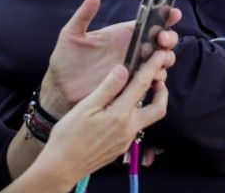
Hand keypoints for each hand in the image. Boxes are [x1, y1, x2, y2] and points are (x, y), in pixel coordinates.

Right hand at [33, 54, 171, 186]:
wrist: (62, 168)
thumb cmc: (69, 136)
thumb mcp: (85, 107)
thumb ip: (107, 88)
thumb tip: (123, 69)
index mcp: (120, 115)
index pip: (142, 86)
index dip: (152, 68)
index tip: (160, 56)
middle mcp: (129, 128)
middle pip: (158, 108)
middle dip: (162, 92)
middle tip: (158, 79)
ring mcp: (127, 140)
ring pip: (146, 119)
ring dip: (149, 103)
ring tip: (139, 91)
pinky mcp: (121, 147)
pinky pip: (135, 128)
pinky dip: (135, 114)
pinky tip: (122, 110)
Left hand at [39, 0, 180, 116]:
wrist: (60, 88)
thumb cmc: (65, 59)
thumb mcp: (71, 34)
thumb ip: (83, 16)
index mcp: (122, 34)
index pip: (149, 22)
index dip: (165, 16)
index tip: (173, 13)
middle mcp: (132, 49)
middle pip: (162, 42)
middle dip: (168, 39)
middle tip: (161, 40)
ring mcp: (133, 68)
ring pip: (161, 61)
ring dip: (165, 58)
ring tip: (158, 59)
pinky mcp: (131, 85)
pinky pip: (152, 81)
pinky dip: (158, 77)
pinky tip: (155, 77)